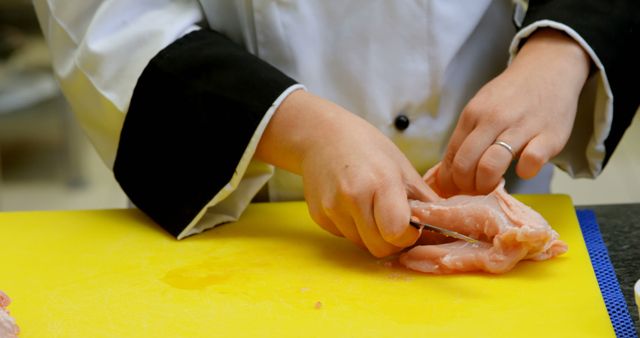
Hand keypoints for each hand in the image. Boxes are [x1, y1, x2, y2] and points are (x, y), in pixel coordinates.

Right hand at [255, 90, 434, 256]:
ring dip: (371, 234)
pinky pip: (344, 236)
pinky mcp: (319, 216)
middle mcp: (353, 197)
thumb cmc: (366, 146)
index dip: (409, 235)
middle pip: (380, 248)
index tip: (411, 225)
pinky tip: (352, 205)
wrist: (320, 135)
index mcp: (380, 182)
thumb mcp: (401, 166)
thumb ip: (423, 200)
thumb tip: (447, 225)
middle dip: (392, 241)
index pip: (398, 233)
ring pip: (362, 244)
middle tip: (394, 220)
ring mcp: (332, 208)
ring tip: (371, 207)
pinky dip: (353, 228)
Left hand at [437, 28, 590, 194]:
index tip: (454, 191)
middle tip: (474, 191)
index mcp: (472, 114)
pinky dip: (524, 172)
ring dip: (487, 185)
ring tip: (492, 187)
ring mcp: (521, 127)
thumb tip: (450, 172)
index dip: (450, 180)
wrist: (548, 69)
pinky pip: (530, 162)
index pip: (452, 156)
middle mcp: (493, 120)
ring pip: (491, 165)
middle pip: (466, 164)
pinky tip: (524, 169)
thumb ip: (467, 136)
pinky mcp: (549, 136)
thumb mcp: (481, 108)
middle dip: (465, 186)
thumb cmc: (510, 96)